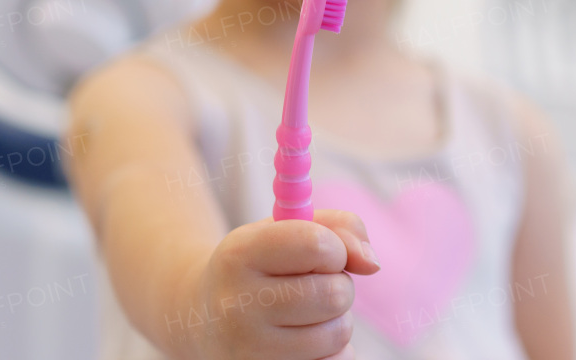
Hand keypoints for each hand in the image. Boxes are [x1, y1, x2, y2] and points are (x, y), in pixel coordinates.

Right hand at [178, 210, 379, 359]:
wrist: (203, 319)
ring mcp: (249, 349)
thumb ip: (339, 228)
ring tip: (305, 313)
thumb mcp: (285, 231)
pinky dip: (331, 351)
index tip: (323, 255)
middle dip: (338, 285)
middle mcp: (237, 304)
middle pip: (334, 293)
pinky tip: (304, 341)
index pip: (316, 244)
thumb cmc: (258, 267)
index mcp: (239, 254)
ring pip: (338, 332)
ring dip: (335, 320)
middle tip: (313, 286)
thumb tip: (372, 264)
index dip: (334, 249)